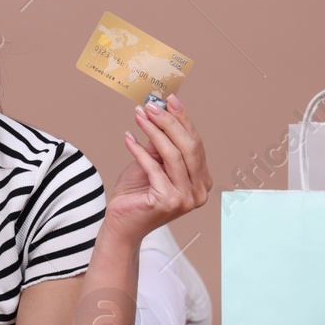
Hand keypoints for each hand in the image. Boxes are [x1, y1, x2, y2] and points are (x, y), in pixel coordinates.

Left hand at [107, 95, 211, 240]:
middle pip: (188, 147)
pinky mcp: (169, 202)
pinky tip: (128, 137)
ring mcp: (186, 199)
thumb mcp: (151, 163)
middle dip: (169, 122)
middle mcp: (200, 191)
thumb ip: (160, 144)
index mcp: (202, 181)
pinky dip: (139, 150)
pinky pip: (154, 167)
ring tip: (139, 116)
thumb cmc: (137, 194)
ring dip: (154, 131)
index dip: (183, 120)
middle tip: (152, 105)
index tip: (169, 100)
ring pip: (173, 155)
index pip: (195, 143)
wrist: (122, 225)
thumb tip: (160, 111)